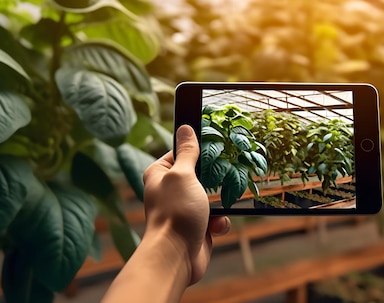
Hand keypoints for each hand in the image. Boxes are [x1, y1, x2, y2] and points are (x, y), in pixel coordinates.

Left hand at [142, 124, 230, 284]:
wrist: (176, 256)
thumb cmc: (175, 213)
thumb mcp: (183, 174)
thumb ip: (187, 152)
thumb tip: (185, 128)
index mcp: (160, 174)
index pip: (179, 152)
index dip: (195, 149)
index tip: (212, 145)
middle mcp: (170, 191)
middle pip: (198, 175)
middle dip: (212, 178)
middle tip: (223, 172)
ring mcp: (184, 210)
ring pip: (210, 197)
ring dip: (218, 202)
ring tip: (216, 206)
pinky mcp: (197, 227)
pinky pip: (216, 218)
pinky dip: (219, 222)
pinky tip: (215, 226)